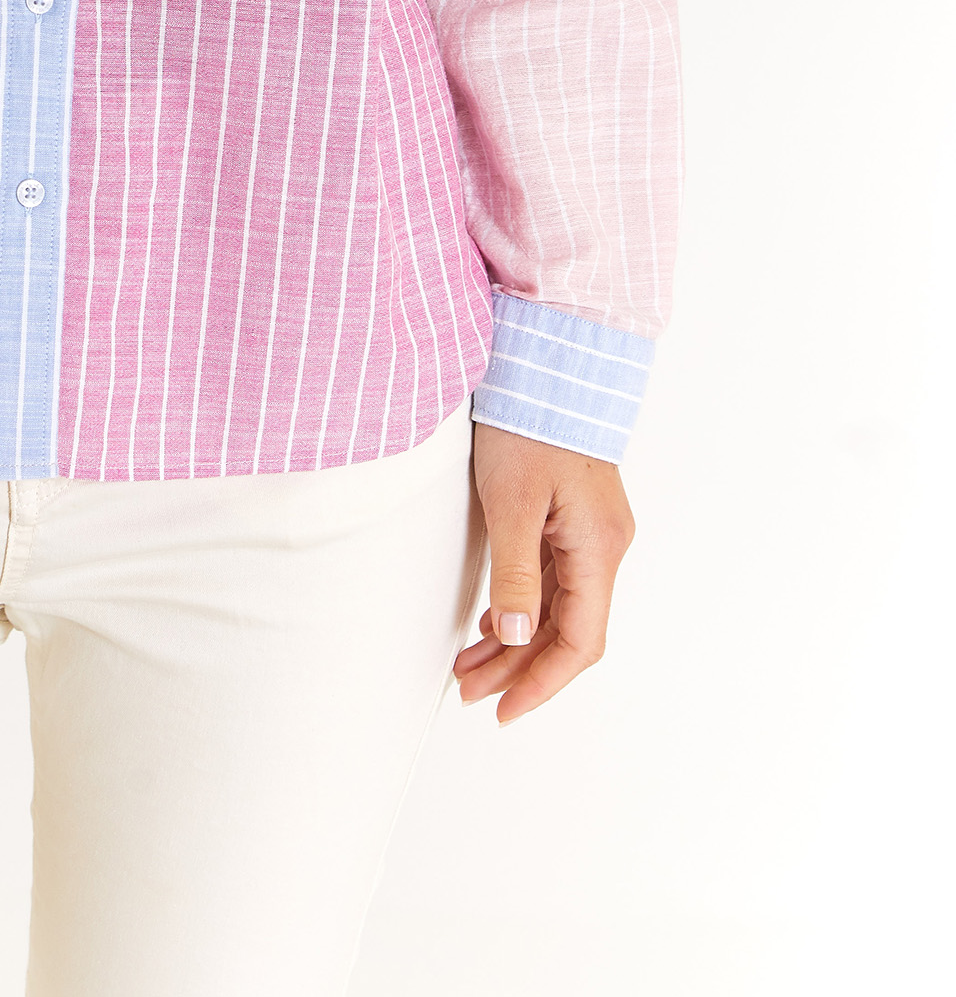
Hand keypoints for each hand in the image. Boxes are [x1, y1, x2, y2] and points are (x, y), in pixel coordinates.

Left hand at [454, 422, 635, 723]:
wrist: (548, 364)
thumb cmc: (530, 423)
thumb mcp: (512, 501)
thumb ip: (517, 573)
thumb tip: (519, 636)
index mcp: (598, 548)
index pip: (580, 642)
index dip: (542, 683)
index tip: (505, 710)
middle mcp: (604, 547)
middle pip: (568, 631)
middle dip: (520, 668)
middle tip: (470, 691)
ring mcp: (590, 533)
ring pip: (559, 608)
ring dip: (517, 641)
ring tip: (469, 666)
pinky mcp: (573, 518)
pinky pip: (553, 580)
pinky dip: (522, 606)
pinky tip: (491, 621)